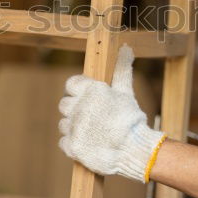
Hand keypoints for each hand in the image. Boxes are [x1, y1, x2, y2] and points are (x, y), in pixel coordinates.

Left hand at [57, 46, 164, 182]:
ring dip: (74, 126)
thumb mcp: (126, 91)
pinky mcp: (71, 146)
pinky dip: (73, 142)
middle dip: (76, 109)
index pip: (71, 84)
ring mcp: (73, 127)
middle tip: (92, 117)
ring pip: (64, 123)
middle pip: (64, 104)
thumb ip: (122, 69)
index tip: (89, 98)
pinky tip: (88, 143)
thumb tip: (126, 48)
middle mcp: (78, 107)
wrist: (134, 149)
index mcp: (89, 91)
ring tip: (93, 132)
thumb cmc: (131, 119)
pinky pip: (64, 141)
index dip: (78, 90)